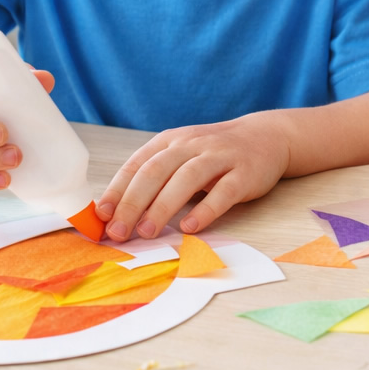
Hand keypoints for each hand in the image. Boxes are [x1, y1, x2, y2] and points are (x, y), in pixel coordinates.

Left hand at [95, 113, 291, 240]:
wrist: (267, 137)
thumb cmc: (215, 153)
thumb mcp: (182, 156)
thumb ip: (155, 179)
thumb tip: (118, 214)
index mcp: (171, 142)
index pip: (137, 164)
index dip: (118, 190)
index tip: (101, 216)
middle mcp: (192, 145)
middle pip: (156, 171)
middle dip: (133, 203)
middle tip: (118, 232)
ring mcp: (220, 157)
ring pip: (186, 179)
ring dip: (163, 206)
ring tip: (147, 232)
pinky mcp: (244, 173)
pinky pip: (223, 192)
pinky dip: (206, 210)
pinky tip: (190, 227)